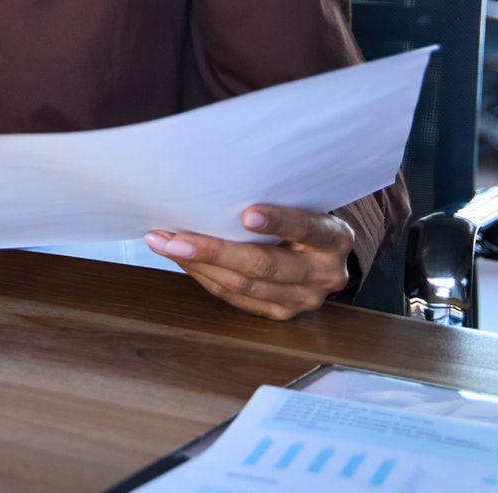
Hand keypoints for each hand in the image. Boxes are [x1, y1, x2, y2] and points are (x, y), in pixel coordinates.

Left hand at [145, 205, 352, 320]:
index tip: (246, 215)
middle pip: (264, 265)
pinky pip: (236, 298)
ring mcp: (304, 299)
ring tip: (163, 244)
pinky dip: (204, 277)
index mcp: (334, 238)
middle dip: (213, 250)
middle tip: (174, 237)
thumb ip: (275, 197)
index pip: (306, 227)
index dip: (277, 221)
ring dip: (198, 264)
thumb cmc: (302, 214)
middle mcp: (324, 273)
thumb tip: (214, 184)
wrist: (324, 253)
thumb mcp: (302, 202)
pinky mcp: (282, 313)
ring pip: (244, 285)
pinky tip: (181, 259)